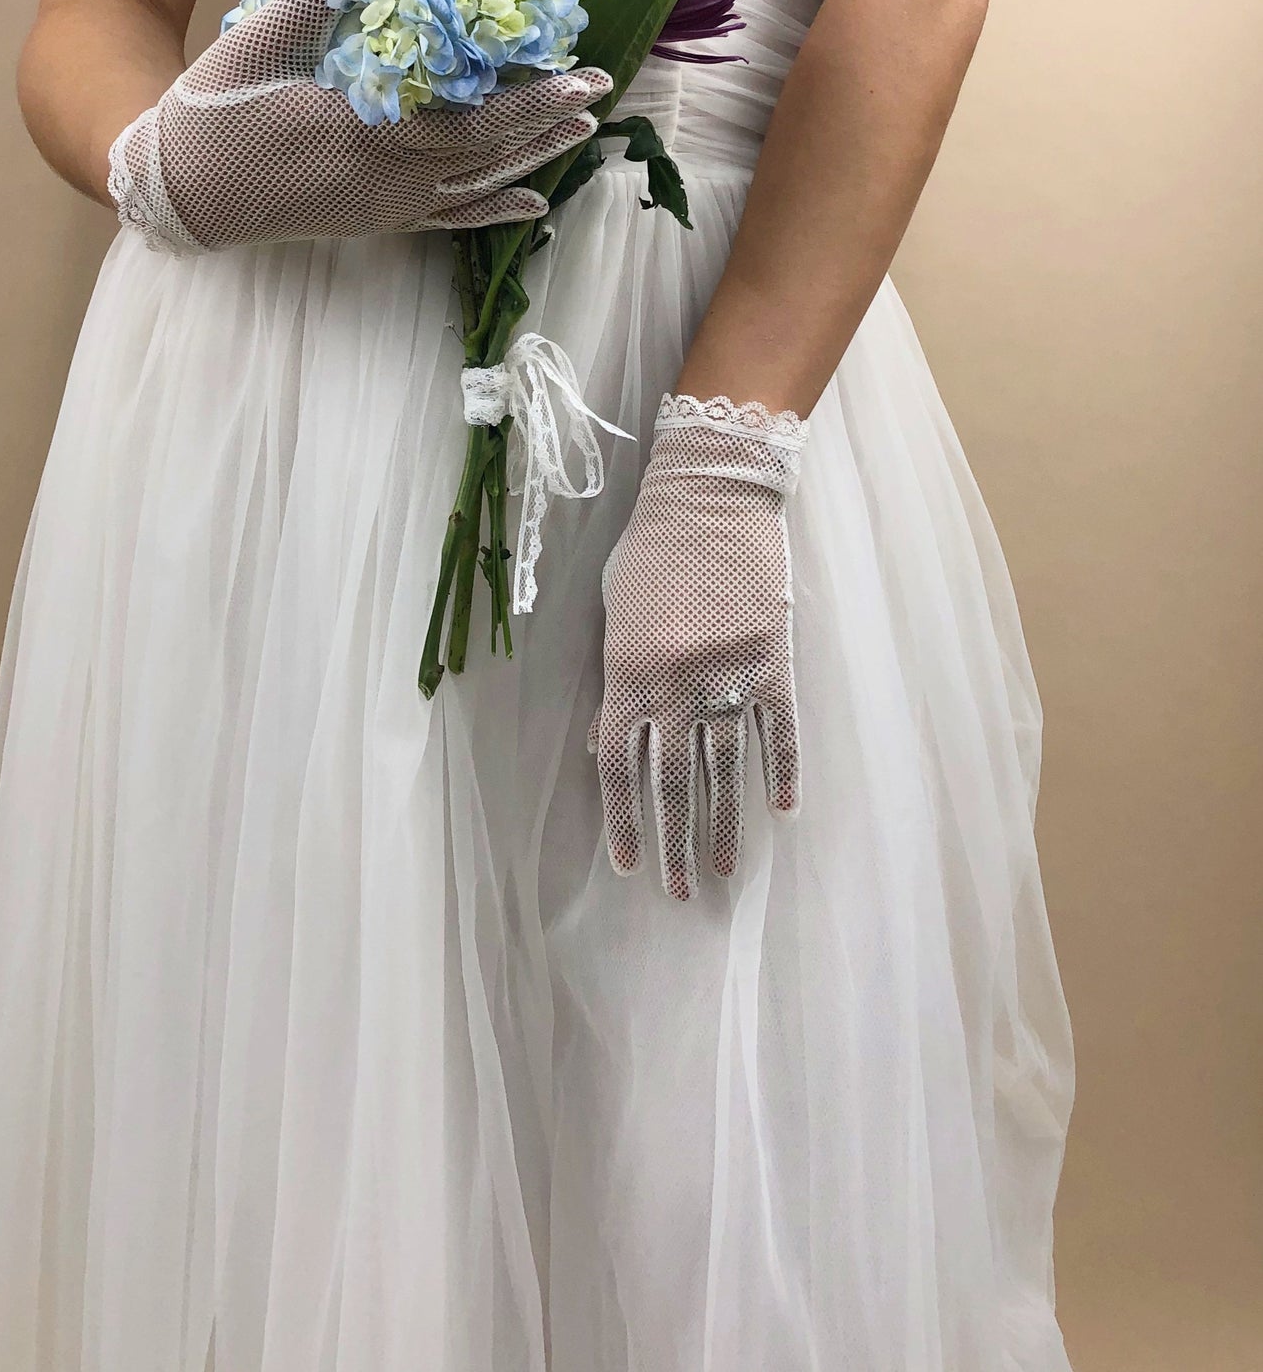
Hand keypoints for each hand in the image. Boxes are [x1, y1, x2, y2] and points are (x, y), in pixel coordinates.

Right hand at [107, 0, 611, 250]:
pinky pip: (447, 220)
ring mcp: (380, 205)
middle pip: (484, 151)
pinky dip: (492, 211)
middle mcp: (381, 176)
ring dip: (532, 158)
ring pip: (475, 186)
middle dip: (545, 119)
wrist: (181, 190)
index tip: (574, 72)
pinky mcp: (374, 221)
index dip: (526, 97)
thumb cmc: (216, 108)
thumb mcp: (257, 41)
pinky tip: (534, 203)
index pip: (464, 116)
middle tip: (598, 92)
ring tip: (582, 132)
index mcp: (358, 128)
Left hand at [588, 392, 807, 900]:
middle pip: (674, 781)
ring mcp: (729, 674)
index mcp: (629, 671)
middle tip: (678, 890)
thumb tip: (605, 743)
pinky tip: (782, 810)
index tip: (630, 864)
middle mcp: (676, 682)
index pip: (620, 764)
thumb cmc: (653, 549)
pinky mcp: (773, 661)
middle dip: (674, 842)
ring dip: (723, 824)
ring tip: (722, 870)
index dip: (624, 819)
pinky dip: (780, 771)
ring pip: (726, 768)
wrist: (712, 496)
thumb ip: (613, 680)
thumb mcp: (614, 613)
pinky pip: (779, 730)